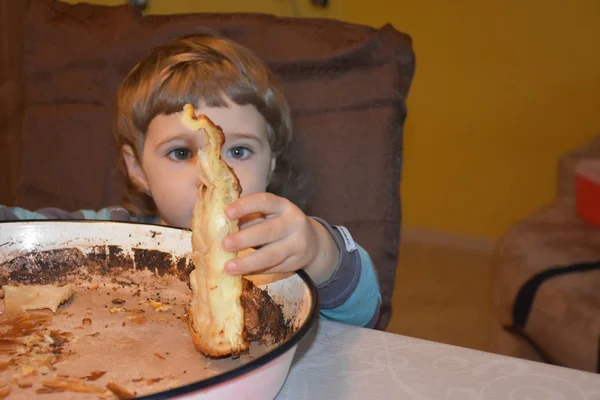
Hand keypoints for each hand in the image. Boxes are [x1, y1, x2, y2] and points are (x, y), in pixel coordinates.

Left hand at [222, 192, 339, 284]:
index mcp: (283, 206)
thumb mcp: (271, 215)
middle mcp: (293, 223)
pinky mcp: (296, 262)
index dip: (245, 206)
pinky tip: (241, 273)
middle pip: (268, 231)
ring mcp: (297, 244)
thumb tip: (221, 226)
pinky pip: (273, 268)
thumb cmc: (280, 224)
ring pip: (271, 255)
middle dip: (245, 238)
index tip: (226, 212)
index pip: (264, 201)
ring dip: (248, 262)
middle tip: (224, 244)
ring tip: (228, 267)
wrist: (313, 242)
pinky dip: (255, 271)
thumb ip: (251, 218)